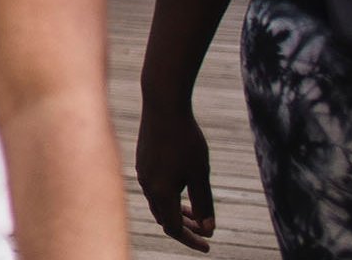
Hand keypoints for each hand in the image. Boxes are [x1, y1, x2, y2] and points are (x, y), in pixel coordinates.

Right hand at [136, 102, 216, 251]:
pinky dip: (168, 196)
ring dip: (176, 211)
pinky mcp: (142, 161)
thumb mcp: (201, 174)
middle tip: (205, 231)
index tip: (208, 246)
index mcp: (161, 192)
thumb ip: (204, 203)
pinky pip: (153, 188)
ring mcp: (142, 173)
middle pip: (164, 218)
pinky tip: (180, 186)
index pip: (174, 228)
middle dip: (184, 228)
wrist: (163, 105)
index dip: (191, 240)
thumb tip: (208, 228)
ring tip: (194, 212)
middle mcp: (147, 185)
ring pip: (157, 203)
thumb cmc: (186, 139)